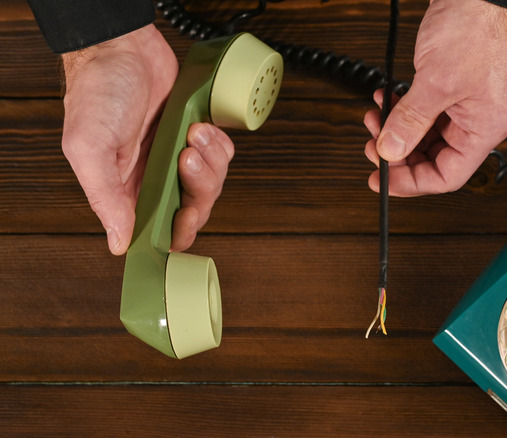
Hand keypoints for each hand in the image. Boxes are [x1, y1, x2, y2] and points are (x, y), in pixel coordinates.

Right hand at [61, 24, 234, 254]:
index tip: (184, 214)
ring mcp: (176, 156)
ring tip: (191, 132)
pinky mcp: (194, 136)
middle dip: (199, 187)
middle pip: (194, 207)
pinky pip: (221, 154)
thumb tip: (117, 242)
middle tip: (186, 157)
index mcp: (124, 189)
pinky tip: (199, 125)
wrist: (122, 46)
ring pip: (212, 181)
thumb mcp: (89, 148)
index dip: (178, 230)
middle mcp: (152, 177)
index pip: (159, 229)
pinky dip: (217, 143)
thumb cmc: (98, 91)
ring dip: (210, 160)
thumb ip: (105, 198)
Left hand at [364, 0, 506, 195]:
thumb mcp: (434, 82)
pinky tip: (385, 101)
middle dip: (400, 153)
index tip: (384, 180)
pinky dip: (402, 111)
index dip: (413, 183)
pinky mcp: (453, 88)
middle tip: (373, 147)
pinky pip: (425, 113)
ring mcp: (466, 105)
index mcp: (486, 128)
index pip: (448, 175)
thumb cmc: (474, 29)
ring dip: (397, 131)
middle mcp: (479, 121)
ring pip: (426, 136)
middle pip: (435, 158)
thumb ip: (410, 121)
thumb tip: (390, 150)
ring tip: (374, 120)